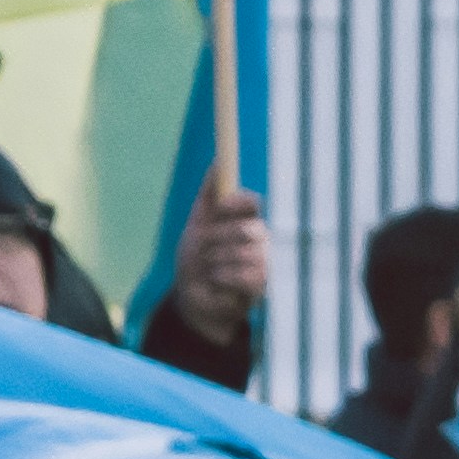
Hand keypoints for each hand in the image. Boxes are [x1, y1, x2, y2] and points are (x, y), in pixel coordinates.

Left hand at [165, 186, 272, 339]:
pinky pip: (249, 275)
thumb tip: (218, 161)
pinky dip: (225, 278)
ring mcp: (266, 262)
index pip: (252, 202)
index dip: (236, 204)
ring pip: (248, 254)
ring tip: (209, 269)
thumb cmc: (196, 258)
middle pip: (249, 229)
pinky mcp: (265, 286)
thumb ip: (209, 195)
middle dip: (218, 240)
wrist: (192, 296)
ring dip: (218, 262)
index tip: (218, 210)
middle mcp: (261, 238)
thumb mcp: (198, 224)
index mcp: (245, 219)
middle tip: (204, 250)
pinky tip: (217, 282)